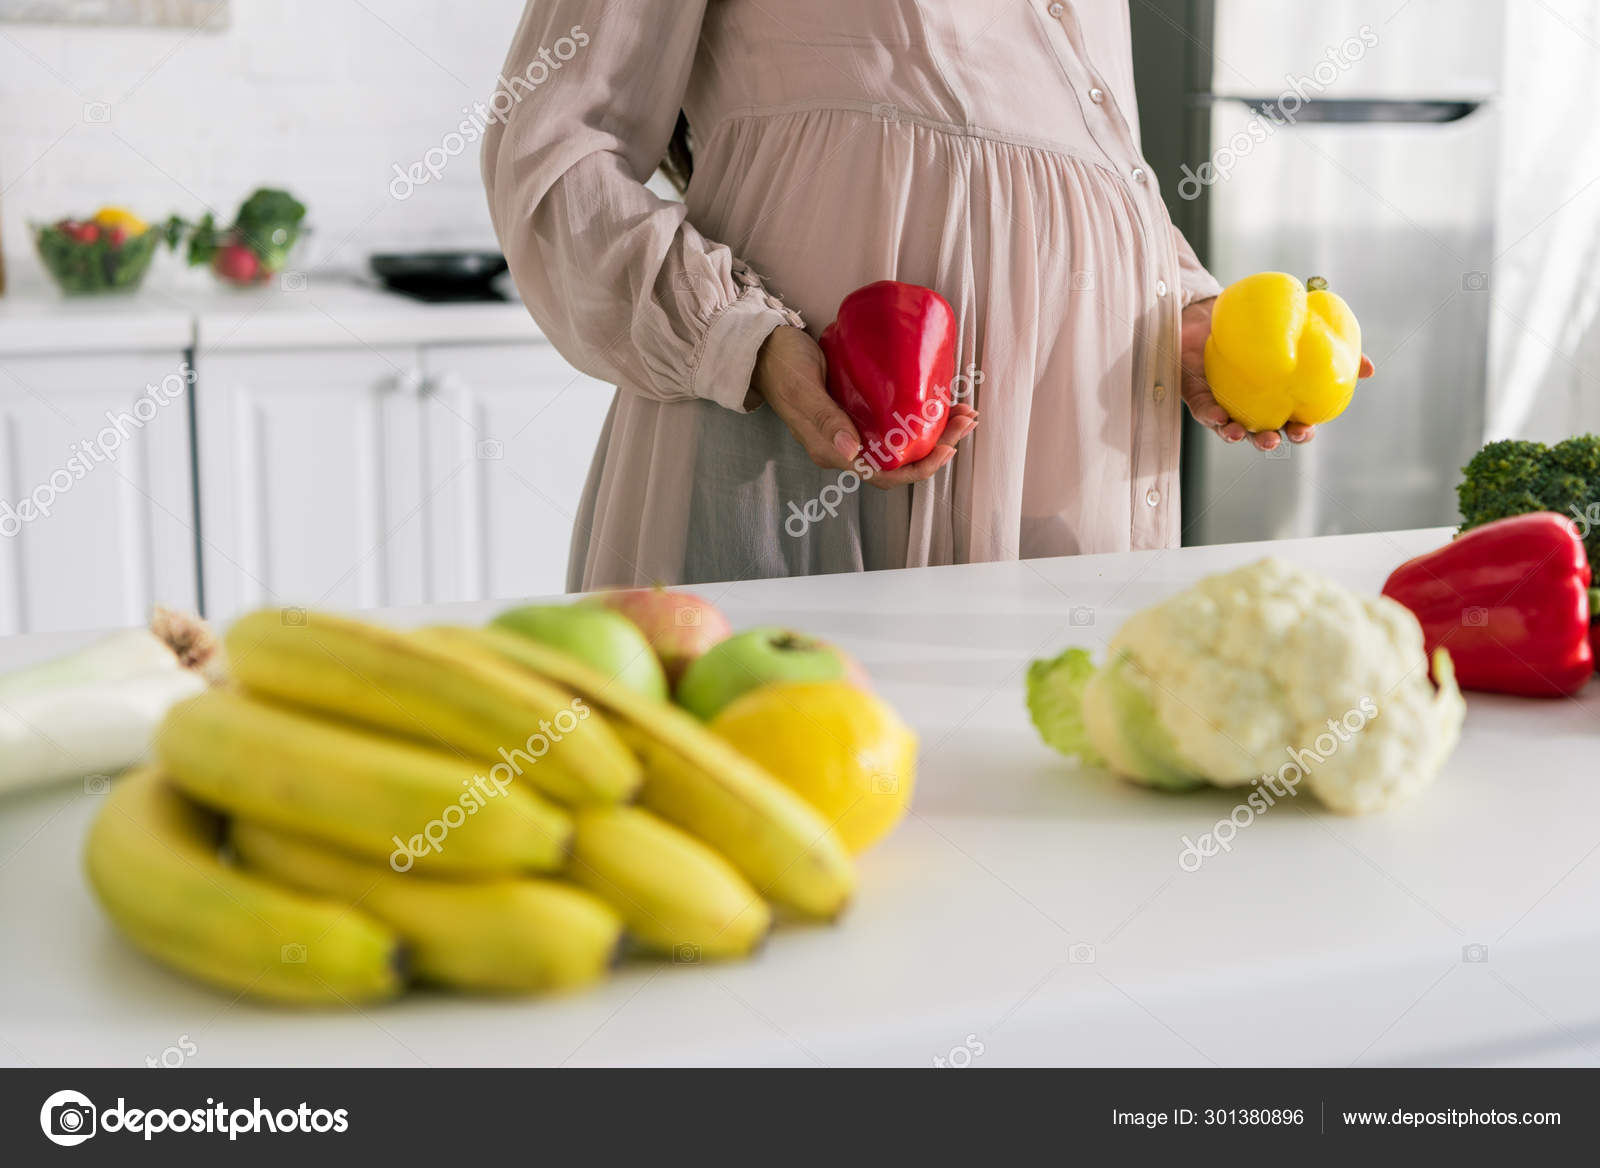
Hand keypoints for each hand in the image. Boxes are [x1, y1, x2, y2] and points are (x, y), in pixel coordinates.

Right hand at [750, 326, 977, 487]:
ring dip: (934, 431)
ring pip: (901, 441)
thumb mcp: (802, 389)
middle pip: (900, 461)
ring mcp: (853, 428)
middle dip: (938, 447)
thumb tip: (851, 452)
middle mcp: (846, 445)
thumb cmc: (781, 365)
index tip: (947, 447)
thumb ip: (823, 418)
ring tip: (961, 410)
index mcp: (832, 450)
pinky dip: (919, 413)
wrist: (765, 347)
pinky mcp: (858, 409)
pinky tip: (937, 398)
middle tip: (965, 420)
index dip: (919, 468)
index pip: (884, 475)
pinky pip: (895, 420)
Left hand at [1179, 296, 1374, 451]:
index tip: (1305, 429)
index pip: (1290, 424)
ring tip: (1242, 435)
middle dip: (1268, 441)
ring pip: (1229, 429)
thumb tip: (1369, 369)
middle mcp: (1248, 407)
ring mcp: (1221, 402)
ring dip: (1236, 436)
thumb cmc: (1257, 329)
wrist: (1212, 312)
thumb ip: (1331, 352)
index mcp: (1274, 399)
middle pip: (1260, 434)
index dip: (1298, 433)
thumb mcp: (1296, 335)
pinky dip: (1210, 415)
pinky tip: (1219, 416)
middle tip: (1275, 439)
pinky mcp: (1195, 393)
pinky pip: (1201, 409)